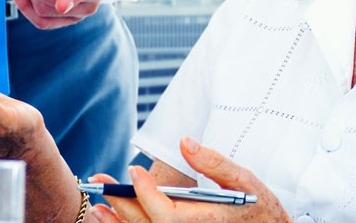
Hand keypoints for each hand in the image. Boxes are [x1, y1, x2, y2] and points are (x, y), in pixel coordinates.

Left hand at [89, 137, 289, 222]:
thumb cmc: (259, 207)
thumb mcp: (244, 179)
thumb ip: (213, 161)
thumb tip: (184, 141)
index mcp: (207, 220)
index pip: (168, 214)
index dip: (147, 194)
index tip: (134, 172)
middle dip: (122, 203)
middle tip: (100, 182)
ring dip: (118, 221)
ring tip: (97, 203)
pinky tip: (112, 217)